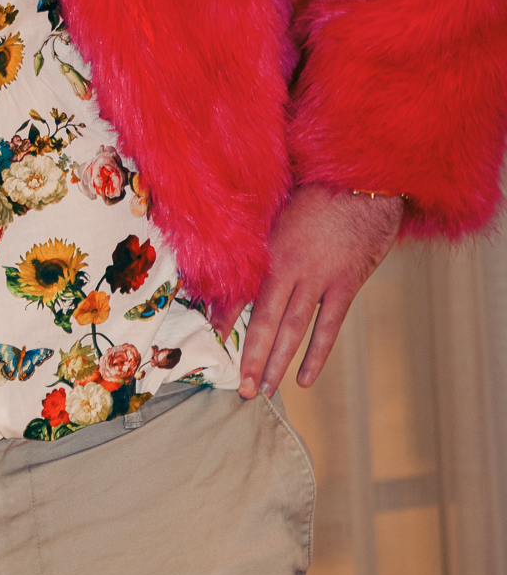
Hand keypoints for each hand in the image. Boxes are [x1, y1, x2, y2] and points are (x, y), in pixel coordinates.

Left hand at [223, 183, 402, 398]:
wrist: (364, 183)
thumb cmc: (316, 188)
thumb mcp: (278, 206)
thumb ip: (258, 232)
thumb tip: (233, 252)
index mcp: (270, 247)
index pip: (241, 290)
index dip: (224, 315)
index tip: (210, 337)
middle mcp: (291, 268)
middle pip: (265, 320)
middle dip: (250, 356)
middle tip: (239, 388)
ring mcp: (320, 279)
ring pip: (293, 329)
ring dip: (277, 361)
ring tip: (263, 390)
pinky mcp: (346, 286)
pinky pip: (329, 327)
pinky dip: (316, 354)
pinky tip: (304, 379)